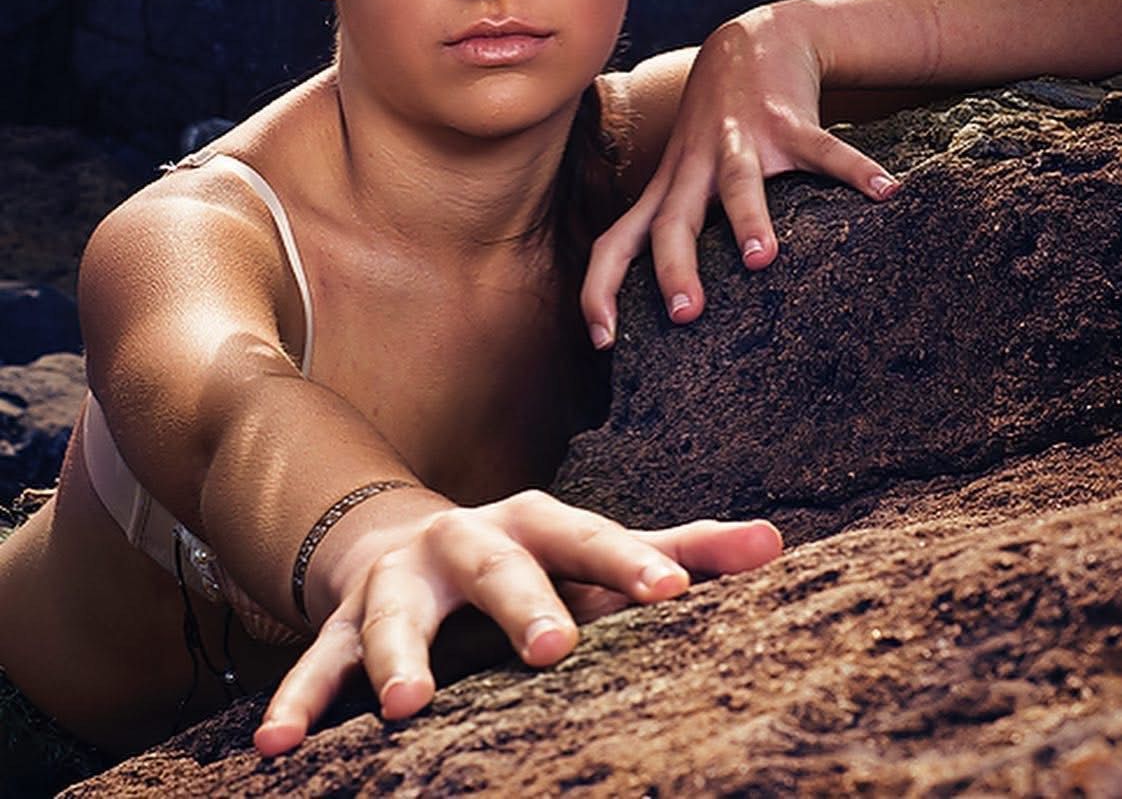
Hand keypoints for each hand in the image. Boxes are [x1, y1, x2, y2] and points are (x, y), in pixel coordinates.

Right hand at [253, 491, 780, 753]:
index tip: (676, 595)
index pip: (589, 536)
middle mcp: (466, 540)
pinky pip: (317, 660)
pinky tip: (277, 750)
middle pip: (497, 564)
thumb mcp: (596, 552)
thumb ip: (680, 549)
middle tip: (555, 648)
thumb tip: (779, 543)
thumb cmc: (531, 559)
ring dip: (399, 655)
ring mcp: (400, 578)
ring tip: (411, 706)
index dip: (632, 560)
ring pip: (395, 612)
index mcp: (534, 522)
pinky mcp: (343, 618)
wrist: (407, 539)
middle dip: (523, 600)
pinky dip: (299, 701)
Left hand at [582, 6, 898, 345]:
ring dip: (748, 218)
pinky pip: (822, 148)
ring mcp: (739, 141)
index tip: (601, 341)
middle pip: (673, 221)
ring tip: (764, 258)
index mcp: (667, 190)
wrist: (751, 41)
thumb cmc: (715, 129)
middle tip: (685, 314)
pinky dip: (854, 170)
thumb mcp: (683, 175)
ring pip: (738, 182)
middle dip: (673, 267)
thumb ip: (679, 226)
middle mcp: (694, 168)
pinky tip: (887, 193)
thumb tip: (677, 314)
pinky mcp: (787, 120)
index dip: (600, 289)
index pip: (615, 243)